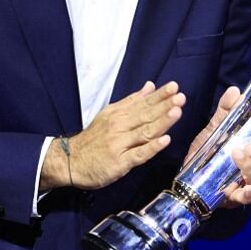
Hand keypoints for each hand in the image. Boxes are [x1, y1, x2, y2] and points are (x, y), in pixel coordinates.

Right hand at [39, 81, 183, 190]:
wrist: (70, 161)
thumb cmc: (93, 139)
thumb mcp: (109, 114)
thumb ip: (131, 101)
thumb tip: (150, 86)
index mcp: (118, 115)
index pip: (143, 104)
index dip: (159, 96)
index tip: (174, 87)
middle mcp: (120, 127)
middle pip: (146, 116)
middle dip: (164, 106)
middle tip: (180, 97)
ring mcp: (120, 145)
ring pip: (144, 132)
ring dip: (161, 122)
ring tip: (176, 112)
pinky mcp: (120, 163)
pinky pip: (138, 154)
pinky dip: (151, 148)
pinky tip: (164, 141)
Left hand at [183, 86, 250, 207]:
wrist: (186, 175)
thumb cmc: (208, 152)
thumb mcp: (216, 129)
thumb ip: (225, 111)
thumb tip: (235, 91)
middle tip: (250, 146)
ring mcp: (248, 186)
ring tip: (236, 153)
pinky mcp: (234, 199)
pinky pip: (246, 199)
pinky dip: (247, 193)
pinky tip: (242, 188)